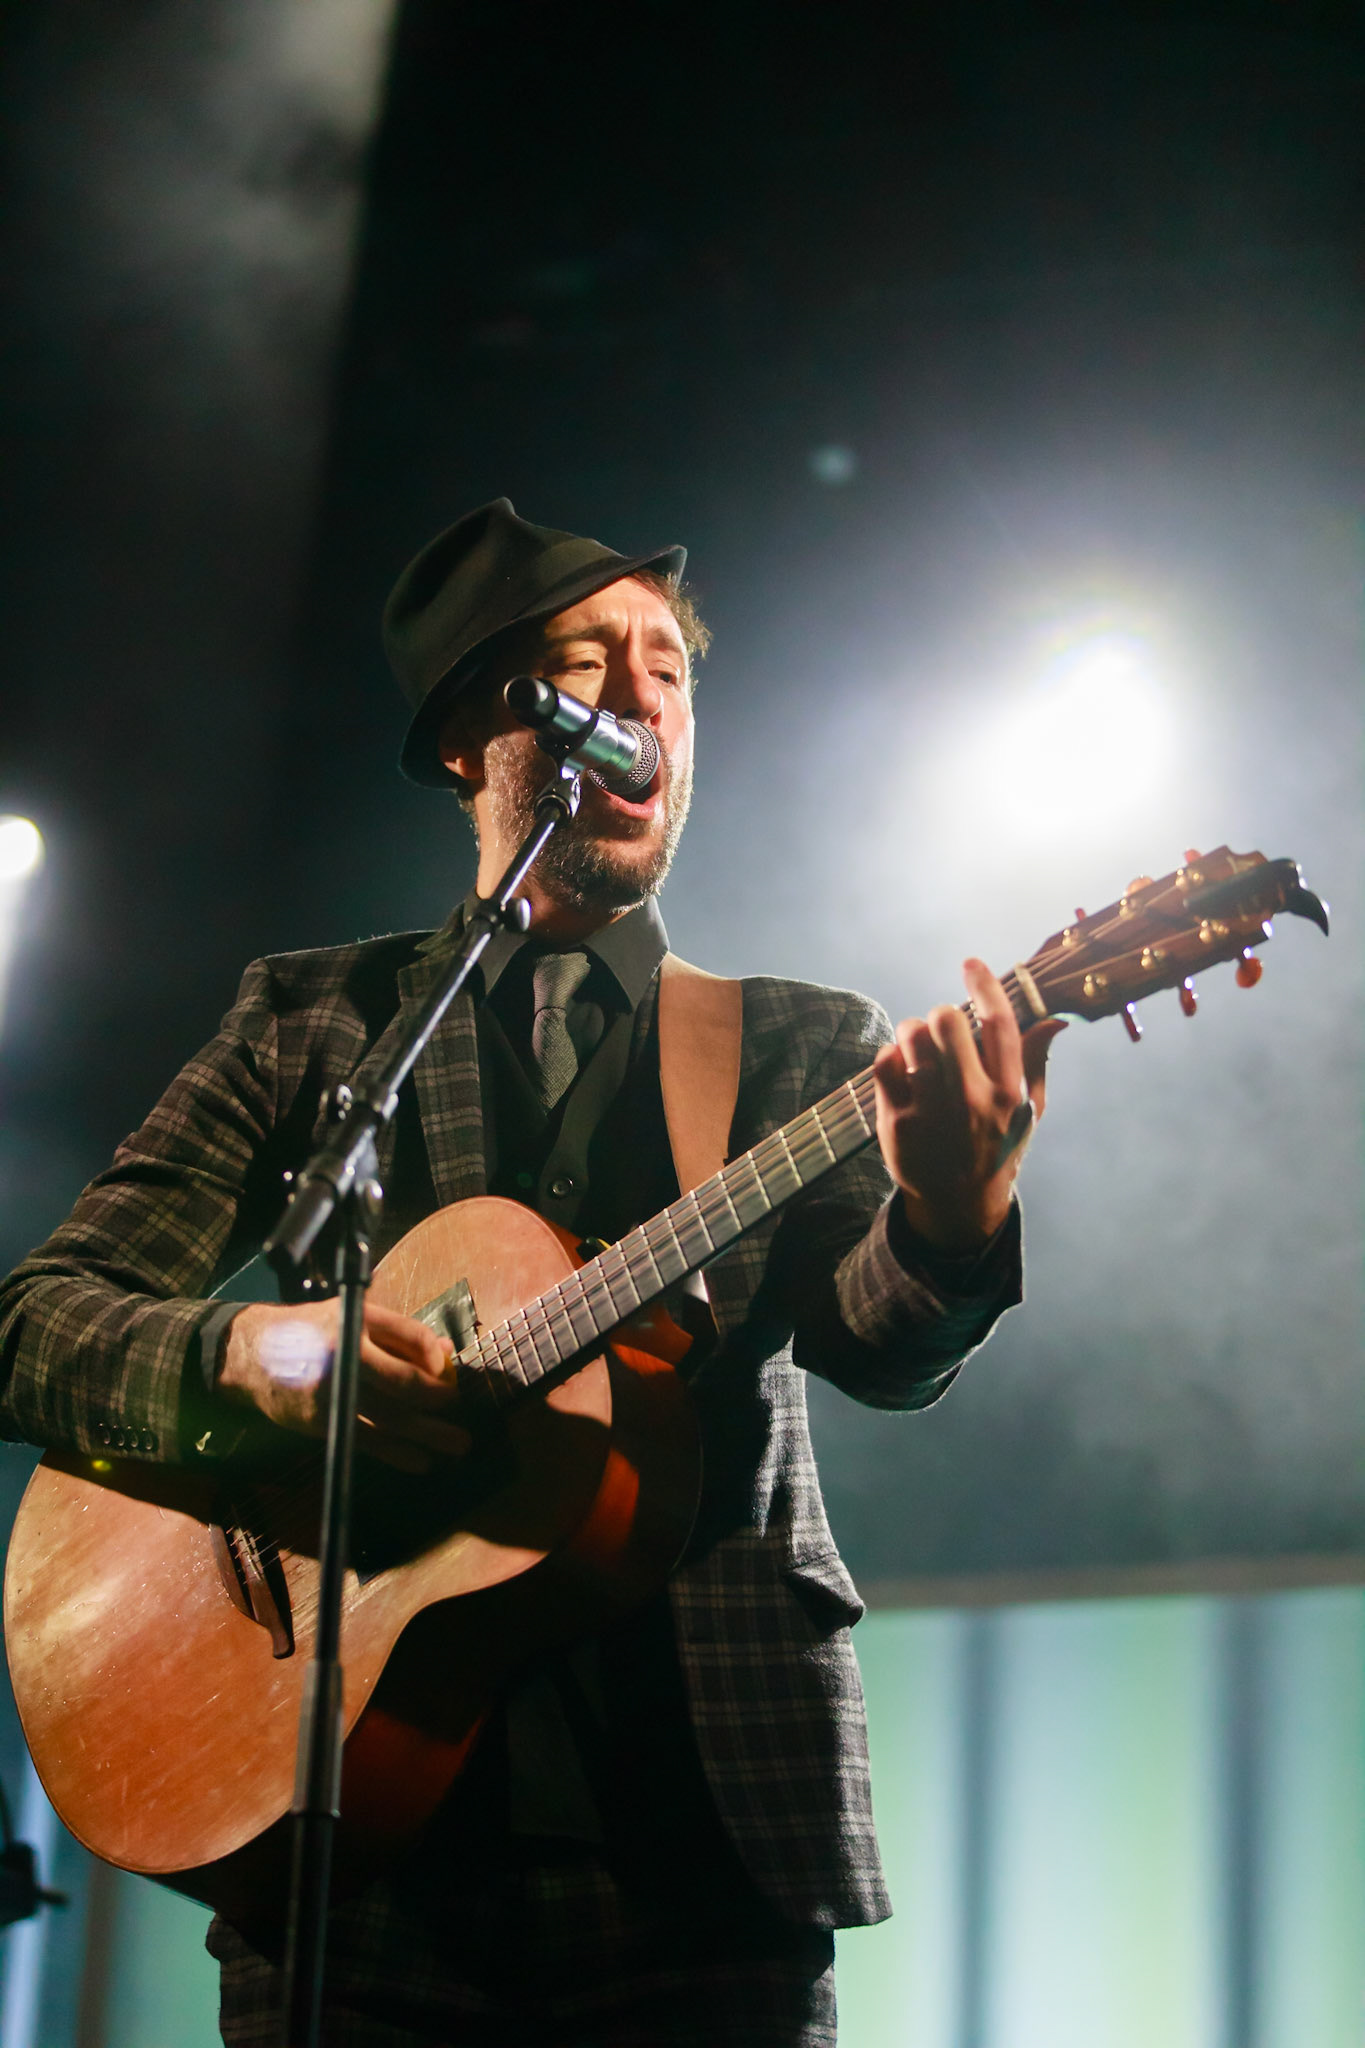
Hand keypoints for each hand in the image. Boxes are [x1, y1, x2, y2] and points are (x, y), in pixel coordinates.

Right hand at [218, 1298, 470, 1471]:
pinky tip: (420, 1461)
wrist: (250, 1356)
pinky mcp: (321, 1423)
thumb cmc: (310, 1331)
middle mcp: (343, 1358)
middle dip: (437, 1403)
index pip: (409, 1337)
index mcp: (355, 1324)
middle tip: (461, 1414)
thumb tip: (444, 1353)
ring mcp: (331, 1394)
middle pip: (401, 1385)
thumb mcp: (352, 1317)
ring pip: (388, 1418)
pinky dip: (396, 1454)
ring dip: (426, 1436)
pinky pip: (366, 1441)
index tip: (448, 1375)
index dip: (435, 1359)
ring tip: (457, 1446)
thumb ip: (398, 1335)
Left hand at [872, 957, 1066, 1252]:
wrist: (958, 1204)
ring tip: (918, 1048)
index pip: (999, 1024)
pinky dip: (889, 1056)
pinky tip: (901, 1069)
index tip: (971, 964)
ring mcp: (931, 1111)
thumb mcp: (1028, 1112)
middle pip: (947, 1020)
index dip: (984, 985)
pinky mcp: (896, 1121)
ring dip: (913, 1032)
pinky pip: (883, 1061)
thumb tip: (1054, 1018)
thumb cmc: (997, 1148)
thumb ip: (1036, 1062)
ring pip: (911, 1036)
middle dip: (942, 1016)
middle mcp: (971, 1101)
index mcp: (1009, 1094)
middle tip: (941, 1031)